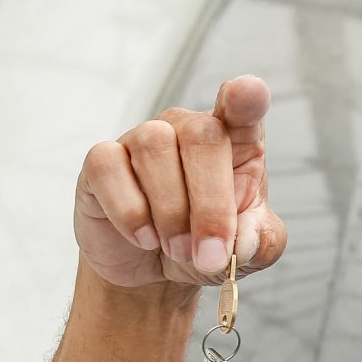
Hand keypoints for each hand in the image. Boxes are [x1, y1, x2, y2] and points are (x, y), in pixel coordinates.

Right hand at [74, 73, 285, 289]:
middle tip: (209, 255)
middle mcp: (187, 128)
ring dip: (171, 214)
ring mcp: (142, 139)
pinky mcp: (101, 161)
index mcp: (236, 141)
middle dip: (210, 206)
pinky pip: (110, 169)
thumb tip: (244, 237)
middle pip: (202, 136)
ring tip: (177, 250)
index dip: (246, 97)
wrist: (152, 270)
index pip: (242, 106)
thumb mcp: (246, 252)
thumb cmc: (204, 245)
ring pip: (155, 149)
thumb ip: (260, 241)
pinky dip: (130, 213)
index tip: (249, 91)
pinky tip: (143, 238)